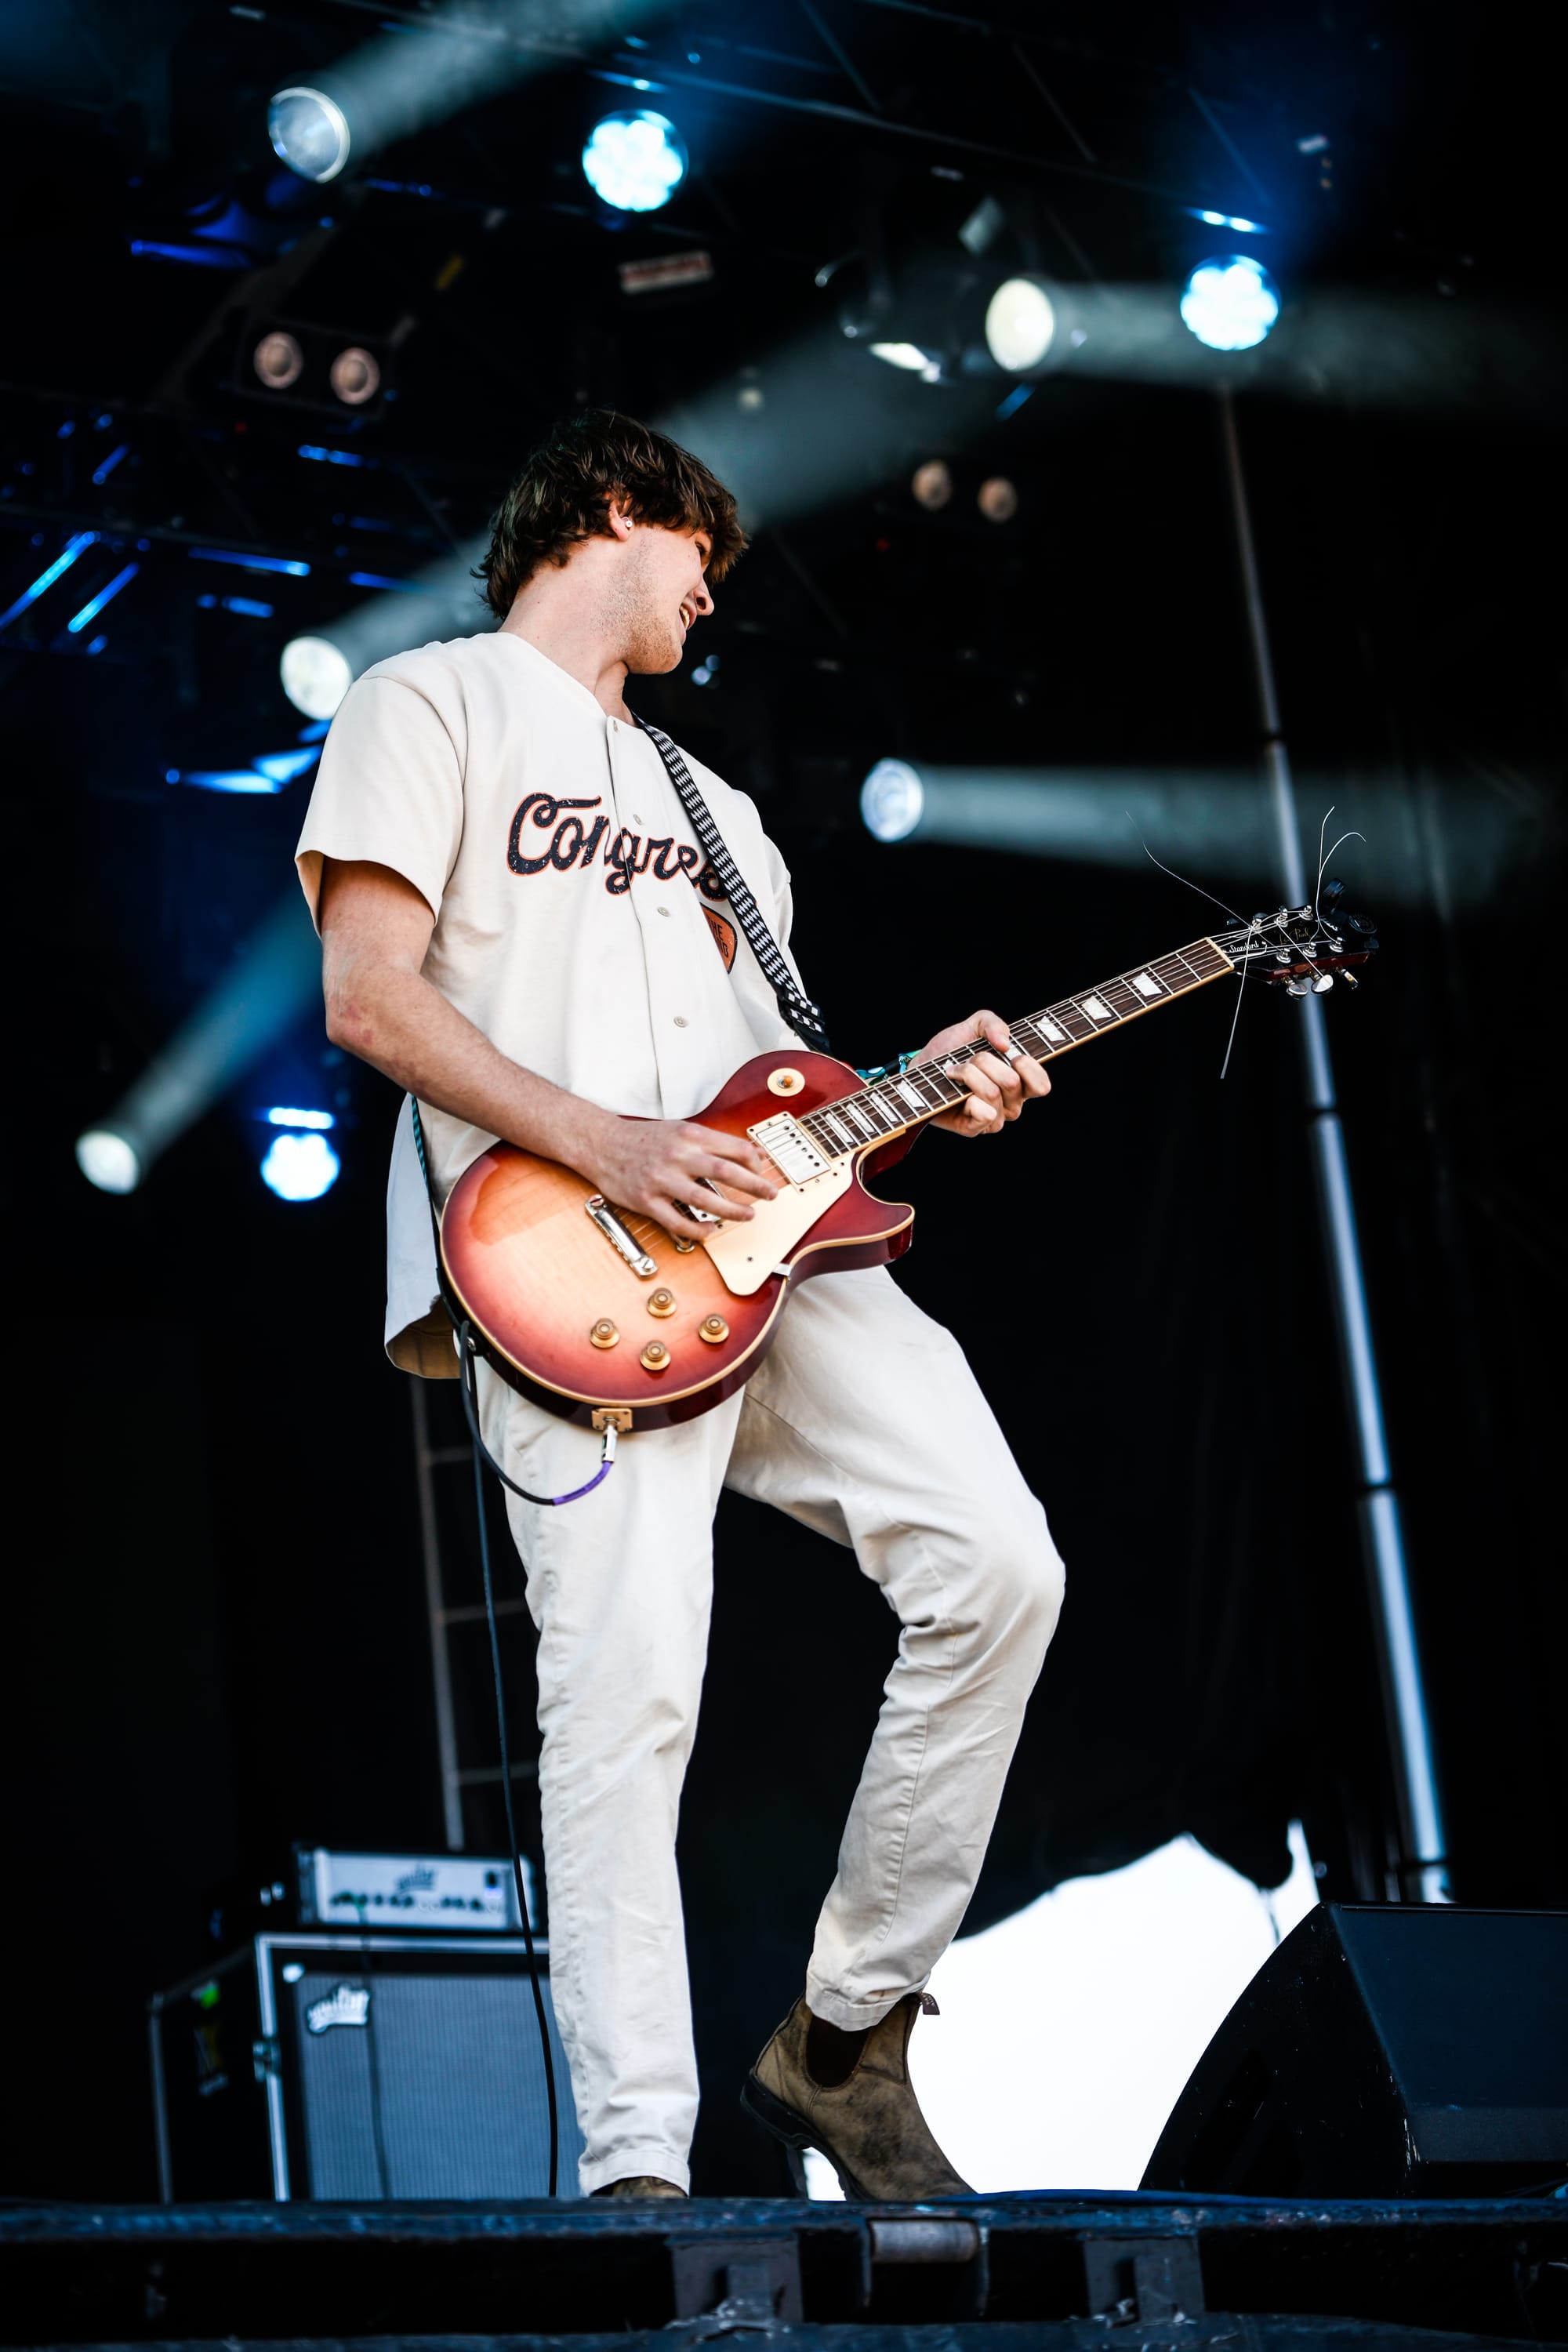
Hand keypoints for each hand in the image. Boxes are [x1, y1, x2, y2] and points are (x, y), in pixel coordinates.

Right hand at [580, 1111, 780, 1240]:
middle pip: (726, 1173)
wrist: (601, 1144)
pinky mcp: (647, 1201)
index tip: (761, 1172)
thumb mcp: (679, 1128)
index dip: (755, 1162)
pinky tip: (710, 1230)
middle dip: (755, 1186)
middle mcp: (677, 1155)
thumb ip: (710, 1141)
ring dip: (732, 1210)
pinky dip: (698, 1229)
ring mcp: (661, 1180)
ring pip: (705, 1200)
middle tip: (771, 1195)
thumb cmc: (643, 1138)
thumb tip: (747, 1153)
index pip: (734, 1148)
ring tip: (748, 1215)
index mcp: (689, 1135)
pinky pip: (678, 1221)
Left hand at [918, 1009, 1050, 1138]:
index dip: (1029, 1067)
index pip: (1042, 1085)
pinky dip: (968, 1095)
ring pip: (992, 1093)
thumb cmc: (952, 1050)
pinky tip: (956, 1090)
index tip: (1012, 1054)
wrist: (920, 1066)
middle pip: (1012, 1082)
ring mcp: (994, 1118)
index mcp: (1020, 1083)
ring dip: (969, 1074)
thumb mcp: (974, 1025)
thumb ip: (993, 1023)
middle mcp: (1011, 1104)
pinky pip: (984, 1113)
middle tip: (970, 1059)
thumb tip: (1005, 1044)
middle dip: (985, 1061)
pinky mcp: (974, 1129)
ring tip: (955, 1071)